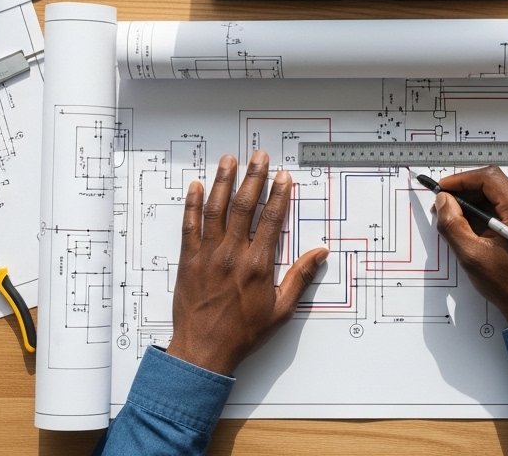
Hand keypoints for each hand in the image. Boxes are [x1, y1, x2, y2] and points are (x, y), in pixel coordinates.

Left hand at [165, 151, 328, 375]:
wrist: (203, 350)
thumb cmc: (242, 334)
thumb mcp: (281, 310)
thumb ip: (300, 278)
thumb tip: (319, 254)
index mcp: (257, 265)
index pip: (271, 220)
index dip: (279, 194)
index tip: (283, 177)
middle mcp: (232, 254)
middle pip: (245, 206)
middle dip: (253, 178)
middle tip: (258, 156)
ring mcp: (207, 255)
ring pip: (216, 209)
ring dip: (223, 182)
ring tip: (229, 161)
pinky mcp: (188, 260)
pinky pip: (189, 225)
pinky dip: (191, 204)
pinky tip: (194, 187)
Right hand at [433, 166, 507, 326]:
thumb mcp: (471, 255)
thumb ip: (453, 224)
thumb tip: (444, 201)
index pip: (489, 179)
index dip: (462, 180)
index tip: (443, 188)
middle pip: (495, 183)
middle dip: (467, 191)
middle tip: (445, 203)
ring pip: (500, 193)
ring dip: (476, 200)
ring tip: (456, 216)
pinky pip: (507, 205)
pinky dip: (488, 210)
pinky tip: (473, 224)